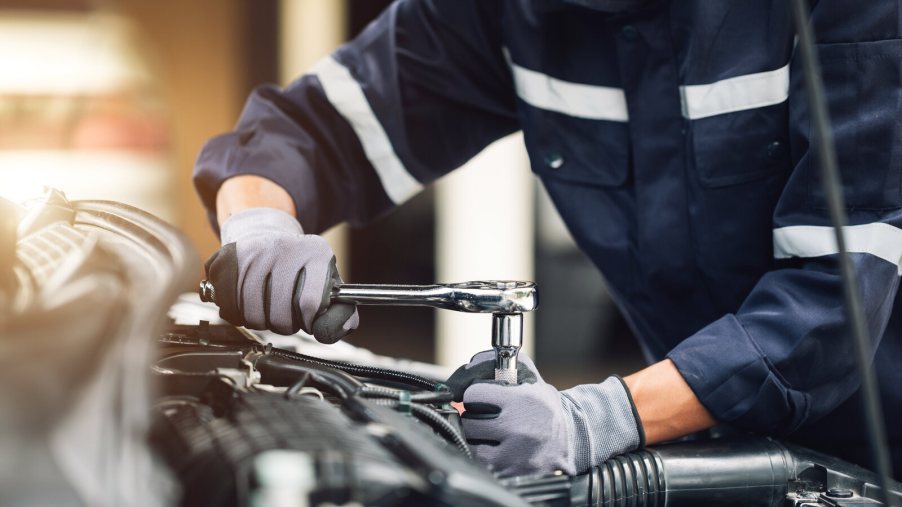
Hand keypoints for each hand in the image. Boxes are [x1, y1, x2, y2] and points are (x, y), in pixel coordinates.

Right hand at [204, 207, 357, 342]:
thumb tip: (333, 329)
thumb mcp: (328, 282)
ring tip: (267, 309)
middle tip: (285, 316)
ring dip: (259, 321)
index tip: (307, 320)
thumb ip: (341, 311)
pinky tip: (246, 302)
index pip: (311, 303)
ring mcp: (255, 250)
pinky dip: (236, 312)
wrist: (265, 235)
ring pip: (252, 313)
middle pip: (280, 314)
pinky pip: (229, 304)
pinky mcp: (230, 257)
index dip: (308, 321)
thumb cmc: (300, 267)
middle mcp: (285, 247)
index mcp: (316, 253)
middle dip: (284, 325)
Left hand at [446, 351, 643, 476]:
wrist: (571, 440)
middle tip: (484, 416)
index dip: (475, 394)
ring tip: (489, 433)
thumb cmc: (545, 407)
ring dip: (475, 438)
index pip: (473, 395)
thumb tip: (472, 365)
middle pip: (469, 422)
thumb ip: (501, 365)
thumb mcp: (531, 379)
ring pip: (471, 444)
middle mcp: (518, 429)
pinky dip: (482, 455)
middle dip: (473, 417)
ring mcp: (513, 455)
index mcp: (522, 401)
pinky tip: (494, 448)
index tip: (480, 397)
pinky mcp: (509, 473)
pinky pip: (480, 462)